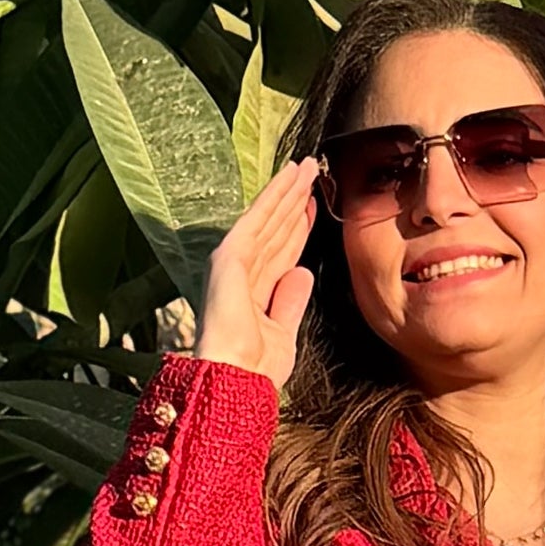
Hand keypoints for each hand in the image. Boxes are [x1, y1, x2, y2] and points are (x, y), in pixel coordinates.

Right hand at [195, 154, 319, 390]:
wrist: (236, 379)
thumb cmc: (256, 369)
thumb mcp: (284, 332)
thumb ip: (290, 301)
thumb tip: (302, 272)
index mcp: (253, 292)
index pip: (281, 252)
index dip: (298, 228)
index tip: (313, 206)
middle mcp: (241, 273)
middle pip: (276, 230)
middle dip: (294, 201)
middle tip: (313, 172)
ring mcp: (233, 261)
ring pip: (268, 219)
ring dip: (288, 191)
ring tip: (308, 166)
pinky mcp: (230, 255)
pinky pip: (258, 219)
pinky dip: (274, 196)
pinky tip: (289, 176)